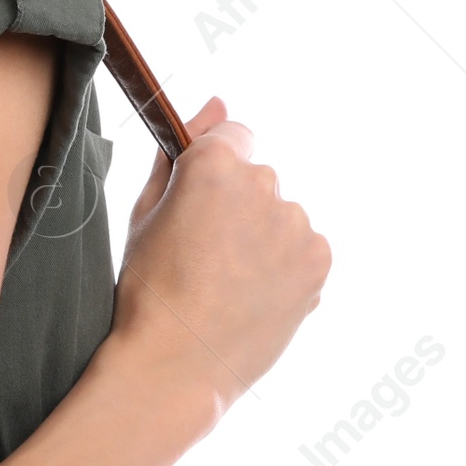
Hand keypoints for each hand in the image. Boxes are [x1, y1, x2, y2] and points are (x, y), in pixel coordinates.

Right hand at [109, 97, 330, 420]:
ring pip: (280, 216)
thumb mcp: (147, 210)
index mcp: (215, 164)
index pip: (233, 134)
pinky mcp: (318, 260)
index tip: (202, 200)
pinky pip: (303, 248)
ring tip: (228, 282)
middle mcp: (264, 184)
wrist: (177, 363)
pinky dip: (284, 265)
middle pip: (257, 179)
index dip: (214, 167)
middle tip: (206, 254)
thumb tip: (216, 102)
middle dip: (237, 206)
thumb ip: (185, 147)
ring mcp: (296, 224)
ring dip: (262, 237)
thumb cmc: (149, 288)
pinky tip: (252, 294)